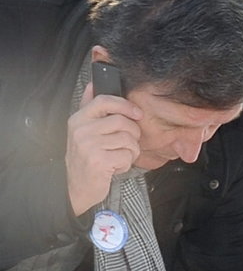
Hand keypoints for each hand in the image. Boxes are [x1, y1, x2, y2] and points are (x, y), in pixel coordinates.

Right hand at [65, 83, 143, 214]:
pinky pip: (126, 156)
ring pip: (127, 140)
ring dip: (131, 151)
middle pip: (121, 121)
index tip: (137, 113)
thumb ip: (88, 108)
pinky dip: (126, 163)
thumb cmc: (85, 158)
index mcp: (78, 119)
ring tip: (122, 156)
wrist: (76, 187)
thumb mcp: (82, 131)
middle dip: (134, 133)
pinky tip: (116, 167)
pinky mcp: (99, 161)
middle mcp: (82, 130)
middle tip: (131, 143)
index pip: (104, 101)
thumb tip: (93, 83)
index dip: (125, 104)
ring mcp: (90, 146)